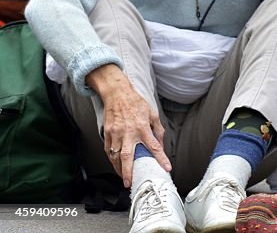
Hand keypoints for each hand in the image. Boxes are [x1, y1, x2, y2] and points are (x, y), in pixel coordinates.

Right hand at [88, 65, 170, 187]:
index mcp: (142, 127)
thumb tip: (160, 144)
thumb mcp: (152, 114)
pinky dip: (112, 160)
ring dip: (119, 169)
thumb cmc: (136, 103)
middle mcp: (128, 132)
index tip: (167, 168)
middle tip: (130, 183)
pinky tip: (116, 165)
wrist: (117, 94)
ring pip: (115, 156)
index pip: (154, 146)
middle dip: (129, 172)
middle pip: (127, 156)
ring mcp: (115, 134)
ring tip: (124, 178)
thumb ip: (157, 130)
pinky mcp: (107, 134)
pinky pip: (109, 151)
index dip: (161, 158)